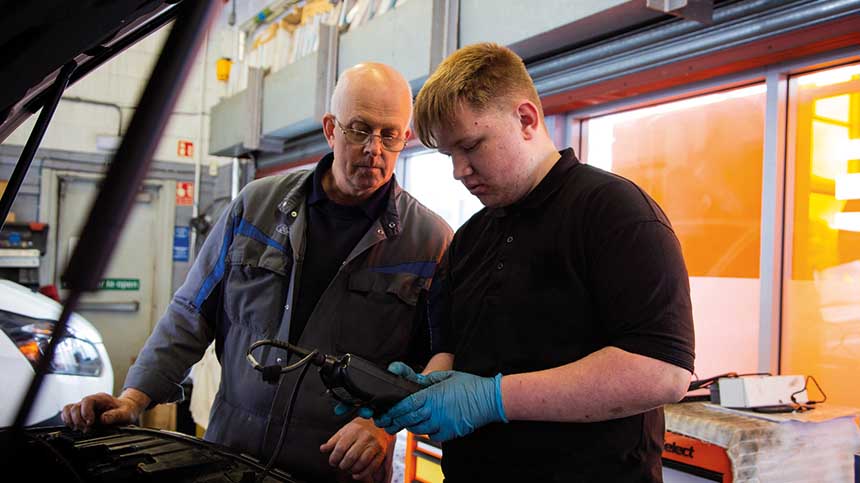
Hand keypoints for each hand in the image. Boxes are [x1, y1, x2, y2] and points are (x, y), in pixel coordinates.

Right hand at [61, 390, 147, 432]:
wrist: (126, 409)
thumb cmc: (125, 410)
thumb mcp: (125, 413)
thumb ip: (115, 415)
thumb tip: (103, 419)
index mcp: (101, 398)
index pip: (86, 401)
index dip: (85, 412)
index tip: (90, 423)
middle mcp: (90, 401)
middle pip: (75, 407)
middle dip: (78, 420)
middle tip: (87, 429)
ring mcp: (84, 407)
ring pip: (68, 409)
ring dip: (71, 421)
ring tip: (80, 429)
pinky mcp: (80, 414)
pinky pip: (67, 415)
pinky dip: (68, 422)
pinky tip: (77, 428)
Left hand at [320, 417, 393, 481]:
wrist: (378, 423)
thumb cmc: (358, 429)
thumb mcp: (344, 431)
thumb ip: (333, 441)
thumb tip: (323, 449)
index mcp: (354, 430)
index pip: (340, 448)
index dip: (334, 458)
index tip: (333, 462)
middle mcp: (365, 437)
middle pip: (351, 457)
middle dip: (342, 466)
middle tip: (340, 466)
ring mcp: (374, 445)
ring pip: (361, 462)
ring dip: (352, 470)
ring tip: (347, 470)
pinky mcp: (381, 452)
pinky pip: (372, 467)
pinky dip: (362, 474)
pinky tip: (356, 475)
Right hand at [332, 362, 429, 418]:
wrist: (426, 394)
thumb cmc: (413, 383)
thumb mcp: (406, 373)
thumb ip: (400, 368)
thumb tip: (393, 368)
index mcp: (376, 391)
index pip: (355, 397)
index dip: (345, 403)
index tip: (339, 409)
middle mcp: (378, 402)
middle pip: (362, 409)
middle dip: (360, 411)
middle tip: (366, 410)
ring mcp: (385, 412)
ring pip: (374, 418)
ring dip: (374, 417)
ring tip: (378, 413)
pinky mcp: (395, 421)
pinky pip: (388, 426)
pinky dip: (388, 424)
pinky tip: (390, 420)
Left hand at [374, 370, 506, 441]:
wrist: (490, 399)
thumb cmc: (470, 385)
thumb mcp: (447, 376)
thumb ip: (427, 380)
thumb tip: (414, 380)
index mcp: (432, 395)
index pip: (405, 405)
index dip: (393, 410)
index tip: (386, 412)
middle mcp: (434, 411)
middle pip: (407, 419)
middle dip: (395, 421)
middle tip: (388, 421)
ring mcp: (442, 424)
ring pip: (417, 429)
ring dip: (410, 424)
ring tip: (407, 420)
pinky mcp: (449, 433)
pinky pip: (432, 436)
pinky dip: (427, 431)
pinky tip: (429, 425)